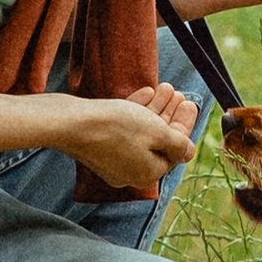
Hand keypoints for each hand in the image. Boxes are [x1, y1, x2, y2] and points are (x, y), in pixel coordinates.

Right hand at [56, 80, 199, 196]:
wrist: (70, 123)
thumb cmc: (116, 128)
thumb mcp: (157, 133)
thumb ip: (178, 143)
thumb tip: (189, 152)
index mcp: (148, 173)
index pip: (175, 150)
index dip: (184, 124)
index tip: (190, 103)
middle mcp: (130, 171)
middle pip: (157, 141)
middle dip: (169, 115)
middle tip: (178, 93)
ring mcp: (112, 160)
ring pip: (140, 133)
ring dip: (155, 110)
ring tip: (164, 88)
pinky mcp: (97, 147)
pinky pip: (122, 130)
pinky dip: (135, 112)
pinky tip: (145, 93)